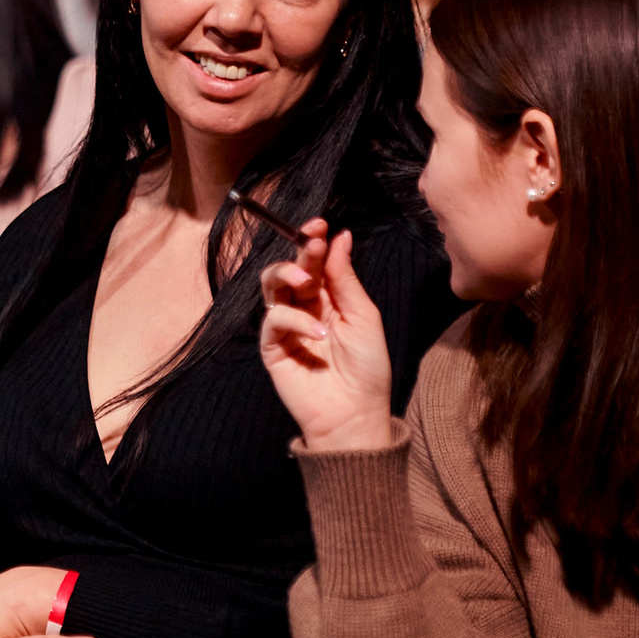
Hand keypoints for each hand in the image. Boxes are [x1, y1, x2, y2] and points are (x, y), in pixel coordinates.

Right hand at [259, 223, 394, 451]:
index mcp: (328, 298)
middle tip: (312, 243)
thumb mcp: (363, 315)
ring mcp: (286, 327)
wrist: (355, 413)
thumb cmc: (367, 367)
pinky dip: (295, 320)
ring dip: (287, 274)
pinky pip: (274, 320)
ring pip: (271, 287)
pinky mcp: (272, 348)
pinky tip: (319, 332)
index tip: (320, 224)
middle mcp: (304, 308)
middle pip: (290, 269)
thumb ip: (345, 277)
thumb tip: (340, 236)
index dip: (313, 241)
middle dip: (300, 252)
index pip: (314, 262)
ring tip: (306, 280)